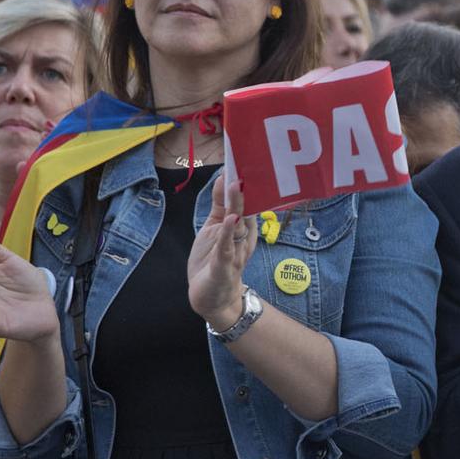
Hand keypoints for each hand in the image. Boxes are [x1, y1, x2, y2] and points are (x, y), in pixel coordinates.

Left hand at [188, 175, 255, 326]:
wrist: (213, 298)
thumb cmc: (214, 260)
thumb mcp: (216, 228)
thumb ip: (221, 206)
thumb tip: (225, 178)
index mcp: (243, 228)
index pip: (246, 201)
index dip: (244, 182)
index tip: (240, 160)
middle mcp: (243, 239)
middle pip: (245, 210)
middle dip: (244, 189)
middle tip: (241, 167)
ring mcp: (235, 253)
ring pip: (238, 226)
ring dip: (237, 206)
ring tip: (236, 186)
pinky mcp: (223, 267)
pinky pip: (227, 249)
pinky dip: (228, 234)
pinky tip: (230, 220)